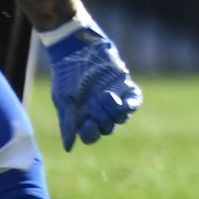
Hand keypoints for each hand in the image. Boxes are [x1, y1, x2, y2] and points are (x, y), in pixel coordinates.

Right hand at [45, 24, 143, 149]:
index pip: (91, 135)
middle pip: (107, 128)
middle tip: (94, 102)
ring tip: (104, 96)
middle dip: (102, 119)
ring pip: (121, 118)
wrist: (77, 50)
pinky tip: (124, 103)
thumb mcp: (64, 100)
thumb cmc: (66, 75)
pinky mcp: (125, 88)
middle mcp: (100, 112)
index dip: (91, 133)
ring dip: (114, 112)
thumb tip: (69, 148)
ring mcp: (114, 100)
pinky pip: (134, 102)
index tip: (87, 123)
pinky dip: (131, 105)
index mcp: (83, 118)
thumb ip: (68, 122)